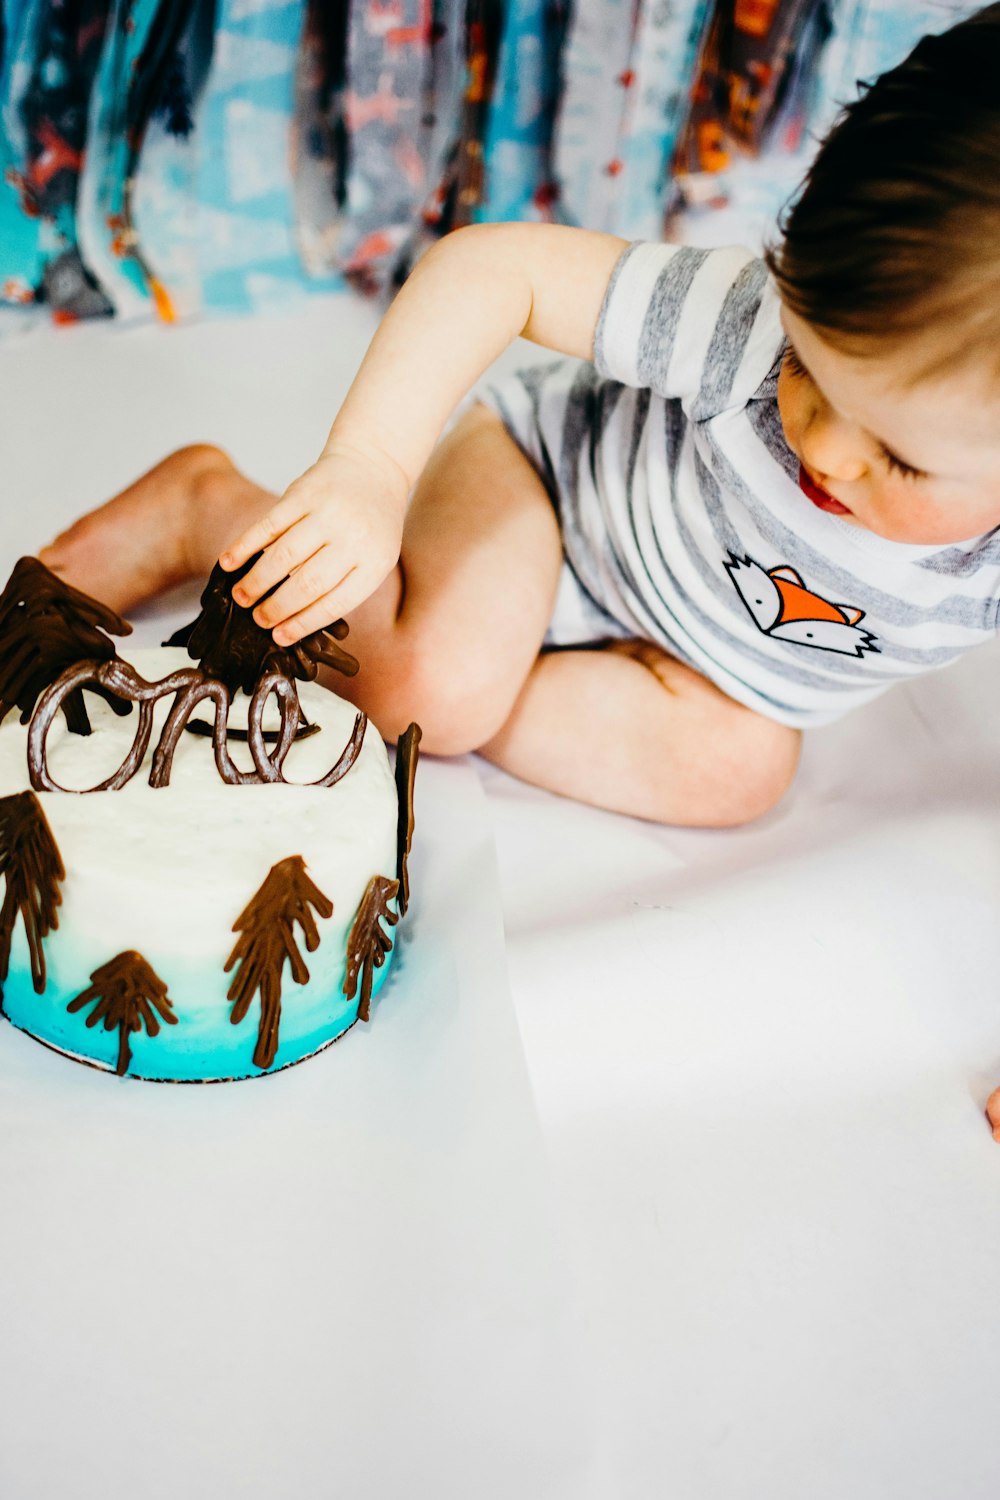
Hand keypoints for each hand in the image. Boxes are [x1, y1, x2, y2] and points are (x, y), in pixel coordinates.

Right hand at [218, 445, 408, 644]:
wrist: (371, 468)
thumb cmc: (369, 524)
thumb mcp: (373, 558)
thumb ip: (343, 586)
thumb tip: (296, 622)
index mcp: (374, 562)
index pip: (334, 603)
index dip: (303, 623)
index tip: (280, 636)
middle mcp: (354, 537)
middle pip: (307, 582)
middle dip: (277, 607)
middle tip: (257, 619)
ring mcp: (328, 512)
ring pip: (283, 555)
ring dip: (257, 581)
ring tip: (241, 597)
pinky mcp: (304, 492)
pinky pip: (268, 524)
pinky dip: (244, 545)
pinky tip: (228, 562)